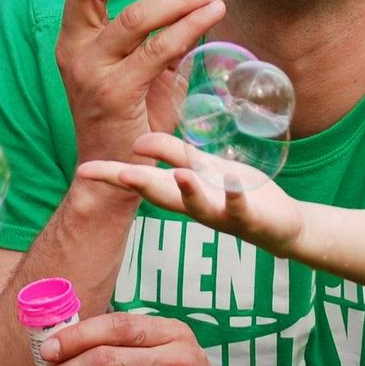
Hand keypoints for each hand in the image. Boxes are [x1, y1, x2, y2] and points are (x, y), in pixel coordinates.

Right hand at [58, 0, 226, 164]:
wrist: (116, 173)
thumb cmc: (133, 119)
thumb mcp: (142, 68)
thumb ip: (160, 33)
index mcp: (74, 37)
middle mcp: (73, 49)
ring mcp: (89, 71)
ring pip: (133, 16)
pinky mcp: (115, 93)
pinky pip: (157, 50)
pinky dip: (189, 26)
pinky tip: (212, 16)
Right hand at [76, 131, 305, 255]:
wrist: (281, 224)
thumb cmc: (236, 193)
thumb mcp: (203, 167)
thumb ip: (173, 153)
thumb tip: (137, 141)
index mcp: (182, 191)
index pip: (142, 181)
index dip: (112, 176)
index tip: (83, 170)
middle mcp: (196, 206)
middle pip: (163, 197)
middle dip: (141, 184)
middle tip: (118, 174)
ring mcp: (223, 214)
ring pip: (200, 207)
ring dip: (188, 191)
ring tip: (179, 174)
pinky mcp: (250, 218)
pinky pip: (240, 207)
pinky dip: (233, 195)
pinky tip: (229, 179)